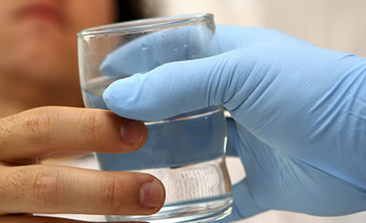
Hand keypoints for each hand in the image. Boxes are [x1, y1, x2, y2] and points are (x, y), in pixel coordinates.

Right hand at [102, 25, 365, 220]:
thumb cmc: (313, 92)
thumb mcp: (240, 75)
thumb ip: (178, 84)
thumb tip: (121, 96)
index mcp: (232, 60)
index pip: (174, 53)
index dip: (138, 61)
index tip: (102, 76)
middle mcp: (237, 97)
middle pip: (179, 104)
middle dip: (145, 114)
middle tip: (108, 128)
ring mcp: (250, 139)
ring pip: (197, 150)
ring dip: (168, 160)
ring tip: (130, 169)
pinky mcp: (264, 179)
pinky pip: (225, 195)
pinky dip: (202, 206)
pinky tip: (173, 213)